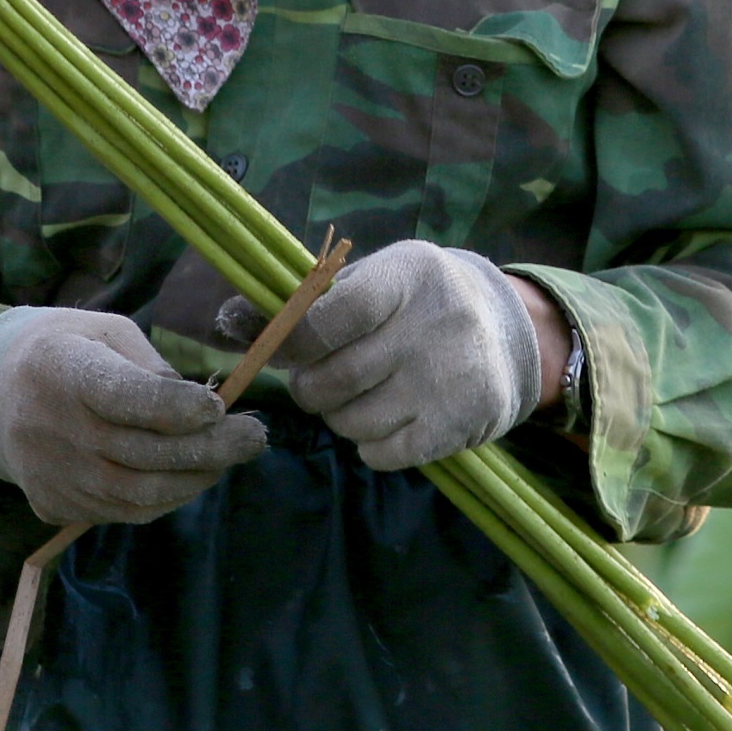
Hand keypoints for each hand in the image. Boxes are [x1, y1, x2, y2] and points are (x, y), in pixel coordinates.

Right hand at [0, 306, 267, 526]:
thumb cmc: (69, 347)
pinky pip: (120, 513)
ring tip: (228, 457)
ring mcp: (47, 474)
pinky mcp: (51, 504)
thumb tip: (207, 413)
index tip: (219, 407)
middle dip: (207, 449)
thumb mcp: (107, 332)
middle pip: (138, 454)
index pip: (121, 396)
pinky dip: (164, 499)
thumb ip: (154, 369)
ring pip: (135, 495)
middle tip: (254, 437)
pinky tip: (189, 476)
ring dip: (193, 480)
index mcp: (58, 367)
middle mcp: (47, 427)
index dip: (174, 407)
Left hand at [220, 241, 546, 470]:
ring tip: (357, 397)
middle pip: (335, 378)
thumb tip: (227, 321)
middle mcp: (436, 323)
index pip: (330, 316)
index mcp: (407, 275)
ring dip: (340, 417)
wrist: (504, 329)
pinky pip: (385, 454)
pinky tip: (384, 420)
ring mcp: (451, 377)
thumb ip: (303, 301)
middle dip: (309, 386)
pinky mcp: (462, 423)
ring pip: (354, 421)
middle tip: (316, 381)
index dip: (294, 342)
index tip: (285, 350)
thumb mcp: (370, 280)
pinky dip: (370, 446)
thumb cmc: (411, 302)